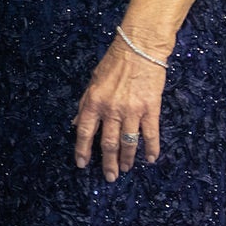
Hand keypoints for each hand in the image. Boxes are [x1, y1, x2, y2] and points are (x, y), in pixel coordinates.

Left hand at [72, 33, 165, 180]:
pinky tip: (150, 159)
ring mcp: (132, 111)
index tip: (82, 164)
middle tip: (110, 177)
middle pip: (107, 143)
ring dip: (127, 159)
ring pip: (128, 143)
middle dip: (107, 162)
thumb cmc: (114, 63)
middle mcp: (111, 109)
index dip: (82, 150)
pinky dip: (151, 149)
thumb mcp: (92, 82)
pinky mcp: (151, 109)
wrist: (139, 48)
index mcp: (93, 102)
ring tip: (126, 169)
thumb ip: (84, 105)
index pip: (84, 132)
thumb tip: (75, 123)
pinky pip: (151, 134)